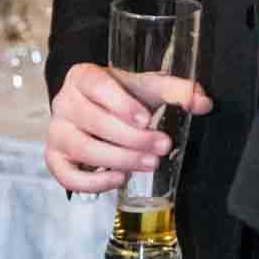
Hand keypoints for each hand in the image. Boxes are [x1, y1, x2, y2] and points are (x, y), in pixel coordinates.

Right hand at [44, 61, 212, 194]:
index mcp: (83, 76)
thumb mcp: (146, 86)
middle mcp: (64, 102)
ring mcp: (56, 132)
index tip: (146, 118)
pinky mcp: (54, 158)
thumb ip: (176, 90)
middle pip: (94, 122)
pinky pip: (67, 176)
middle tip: (162, 147)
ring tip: (149, 164)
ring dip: (119, 159)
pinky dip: (93, 182)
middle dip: (132, 138)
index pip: (97, 86)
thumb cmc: (122, 94)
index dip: (121, 104)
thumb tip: (204, 103)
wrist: (93, 107)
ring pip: (82, 149)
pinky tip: (120, 179)